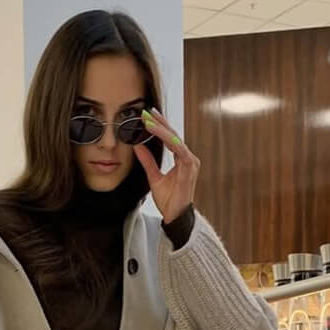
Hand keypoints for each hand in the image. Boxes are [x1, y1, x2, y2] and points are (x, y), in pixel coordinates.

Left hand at [134, 106, 199, 224]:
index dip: (160, 127)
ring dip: (162, 128)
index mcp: (182, 159)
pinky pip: (178, 148)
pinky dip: (167, 139)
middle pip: (174, 135)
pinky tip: (158, 132)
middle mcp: (188, 158)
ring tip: (149, 121)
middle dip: (161, 122)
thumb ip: (148, 162)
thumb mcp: (154, 178)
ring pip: (175, 139)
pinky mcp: (189, 167)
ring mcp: (190, 162)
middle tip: (148, 112)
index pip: (170, 138)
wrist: (175, 216)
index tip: (148, 117)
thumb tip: (138, 146)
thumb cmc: (170, 201)